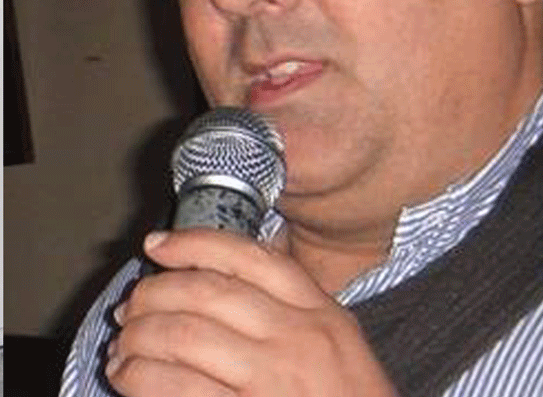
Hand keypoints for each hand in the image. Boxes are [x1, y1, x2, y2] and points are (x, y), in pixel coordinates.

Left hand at [106, 228, 398, 396]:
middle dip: (155, 293)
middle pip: (209, 293)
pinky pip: (175, 390)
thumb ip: (293, 311)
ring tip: (122, 346)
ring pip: (184, 337)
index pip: (252, 259)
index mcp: (322, 314)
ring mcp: (271, 382)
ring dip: (138, 338)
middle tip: (131, 306)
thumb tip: (217, 280)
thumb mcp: (337, 344)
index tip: (158, 245)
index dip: (195, 244)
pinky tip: (127, 377)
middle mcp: (299, 340)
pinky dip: (139, 378)